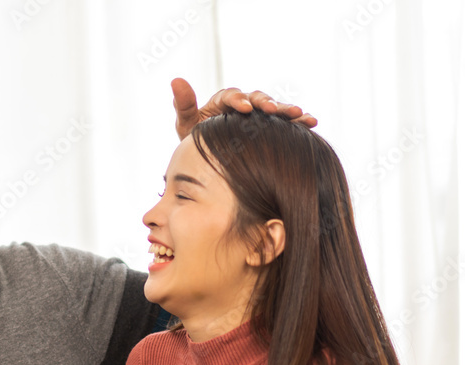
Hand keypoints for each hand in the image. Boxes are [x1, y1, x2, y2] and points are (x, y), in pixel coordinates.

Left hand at [172, 78, 317, 139]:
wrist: (209, 163)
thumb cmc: (196, 142)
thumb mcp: (186, 125)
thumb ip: (184, 105)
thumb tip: (175, 79)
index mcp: (223, 101)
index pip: (230, 96)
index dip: (238, 100)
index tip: (244, 109)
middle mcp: (244, 103)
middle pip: (257, 98)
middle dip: (266, 103)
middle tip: (273, 111)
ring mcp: (258, 115)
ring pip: (275, 108)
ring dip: (288, 109)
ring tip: (300, 115)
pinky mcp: (270, 126)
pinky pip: (286, 121)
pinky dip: (298, 120)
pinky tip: (311, 122)